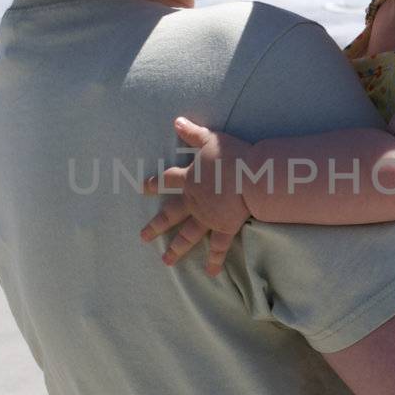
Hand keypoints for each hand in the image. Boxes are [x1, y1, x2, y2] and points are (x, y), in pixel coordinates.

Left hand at [139, 118, 253, 274]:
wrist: (251, 177)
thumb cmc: (232, 156)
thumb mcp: (210, 139)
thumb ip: (192, 132)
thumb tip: (176, 121)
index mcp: (189, 180)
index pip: (167, 181)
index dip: (154, 184)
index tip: (143, 187)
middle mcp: (194, 202)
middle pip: (170, 215)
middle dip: (156, 226)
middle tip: (143, 237)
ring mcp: (208, 218)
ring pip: (188, 235)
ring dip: (176, 249)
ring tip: (166, 261)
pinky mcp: (224, 228)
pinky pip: (218, 247)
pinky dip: (214, 260)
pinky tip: (210, 273)